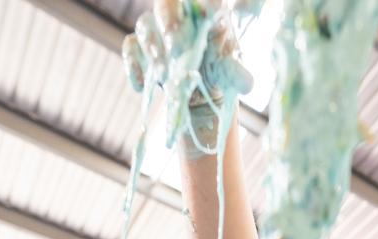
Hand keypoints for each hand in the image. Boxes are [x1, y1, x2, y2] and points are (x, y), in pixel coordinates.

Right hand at [122, 0, 252, 155]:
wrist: (198, 91)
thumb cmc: (216, 70)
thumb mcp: (228, 72)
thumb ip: (235, 74)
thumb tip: (248, 84)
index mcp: (203, 15)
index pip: (202, 0)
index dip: (207, 1)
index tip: (213, 10)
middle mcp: (178, 17)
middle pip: (166, 3)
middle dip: (168, 20)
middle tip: (176, 45)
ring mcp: (156, 30)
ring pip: (145, 24)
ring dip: (151, 46)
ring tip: (163, 69)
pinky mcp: (140, 48)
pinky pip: (129, 47)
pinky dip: (134, 65)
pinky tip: (141, 85)